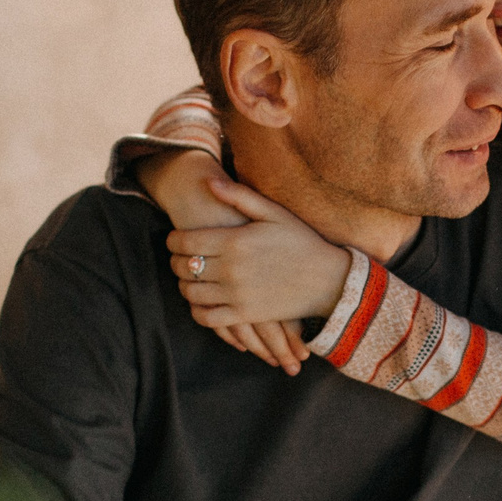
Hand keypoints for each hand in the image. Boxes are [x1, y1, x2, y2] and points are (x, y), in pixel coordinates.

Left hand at [168, 177, 352, 336]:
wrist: (328, 279)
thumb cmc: (302, 241)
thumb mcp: (274, 212)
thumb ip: (239, 196)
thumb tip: (208, 182)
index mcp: (234, 241)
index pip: (184, 241)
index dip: (172, 240)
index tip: (174, 239)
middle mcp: (230, 269)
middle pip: (183, 267)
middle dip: (175, 261)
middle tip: (179, 258)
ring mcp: (236, 294)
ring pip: (190, 292)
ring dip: (184, 285)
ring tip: (190, 278)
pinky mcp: (244, 314)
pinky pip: (207, 317)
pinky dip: (197, 311)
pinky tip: (202, 301)